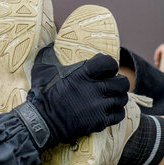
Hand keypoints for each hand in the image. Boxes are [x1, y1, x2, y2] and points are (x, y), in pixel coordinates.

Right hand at [13, 51, 127, 148]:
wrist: (42, 122)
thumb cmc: (42, 94)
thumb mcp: (43, 68)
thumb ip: (50, 54)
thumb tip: (51, 42)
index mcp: (84, 72)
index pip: (110, 62)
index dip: (110, 65)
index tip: (106, 69)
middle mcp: (95, 88)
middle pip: (122, 82)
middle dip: (118, 82)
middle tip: (111, 85)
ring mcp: (99, 106)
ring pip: (122, 99)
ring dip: (117, 97)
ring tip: (111, 98)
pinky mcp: (100, 121)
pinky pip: (119, 114)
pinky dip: (116, 112)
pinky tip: (109, 111)